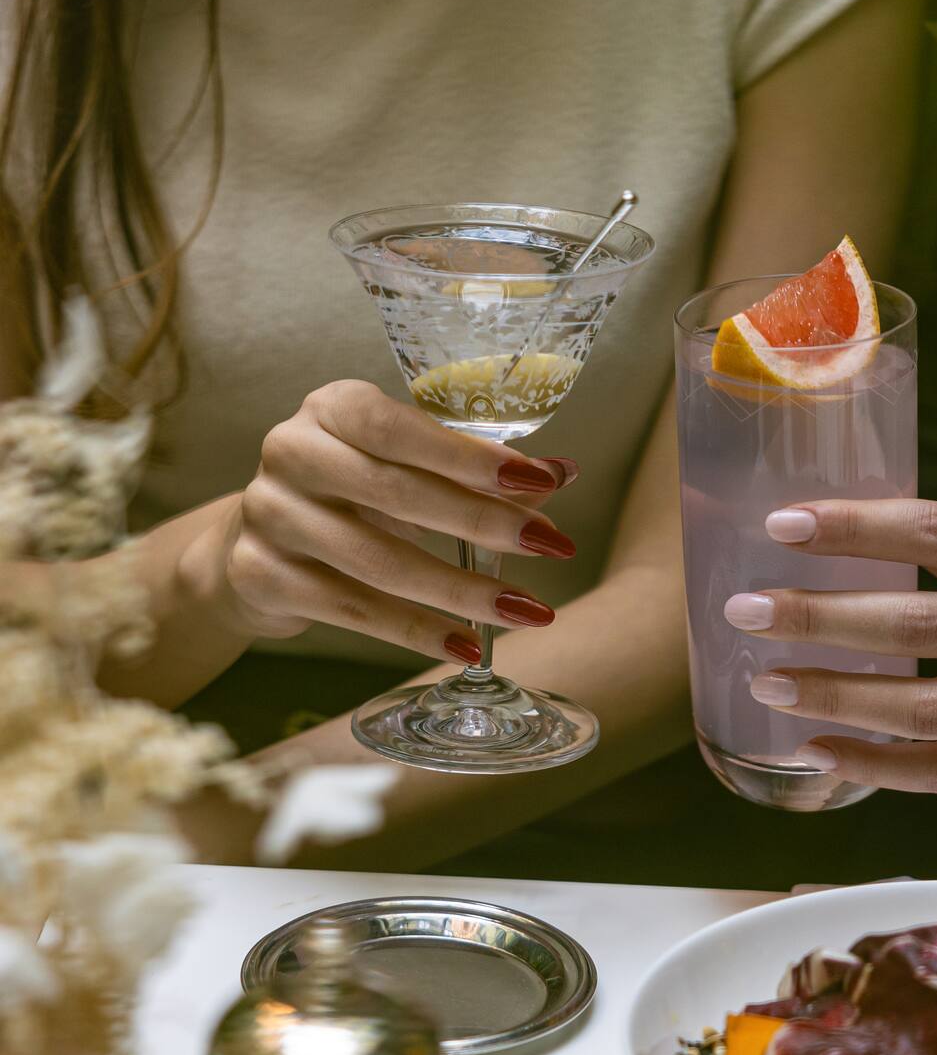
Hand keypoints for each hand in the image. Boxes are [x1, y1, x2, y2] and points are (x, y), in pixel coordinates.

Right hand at [180, 380, 580, 661]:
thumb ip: (474, 468)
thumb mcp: (404, 465)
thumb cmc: (350, 491)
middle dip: (484, 523)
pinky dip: (417, 632)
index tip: (539, 483)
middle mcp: (291, 453)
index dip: (469, 458)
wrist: (255, 541)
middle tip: (554, 547)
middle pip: (395, 493)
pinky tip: (466, 646)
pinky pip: (353, 611)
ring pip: (379, 562)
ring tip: (526, 610)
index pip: (400, 427)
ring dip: (462, 591)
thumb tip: (562, 472)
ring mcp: (271, 517)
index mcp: (330, 408)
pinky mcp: (261, 576)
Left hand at [724, 499, 936, 793]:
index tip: (782, 524)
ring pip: (923, 710)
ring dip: (836, 698)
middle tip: (747, 611)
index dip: (856, 527)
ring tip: (768, 684)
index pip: (936, 530)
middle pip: (917, 627)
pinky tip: (818, 753)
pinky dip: (875, 767)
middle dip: (821, 619)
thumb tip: (839, 538)